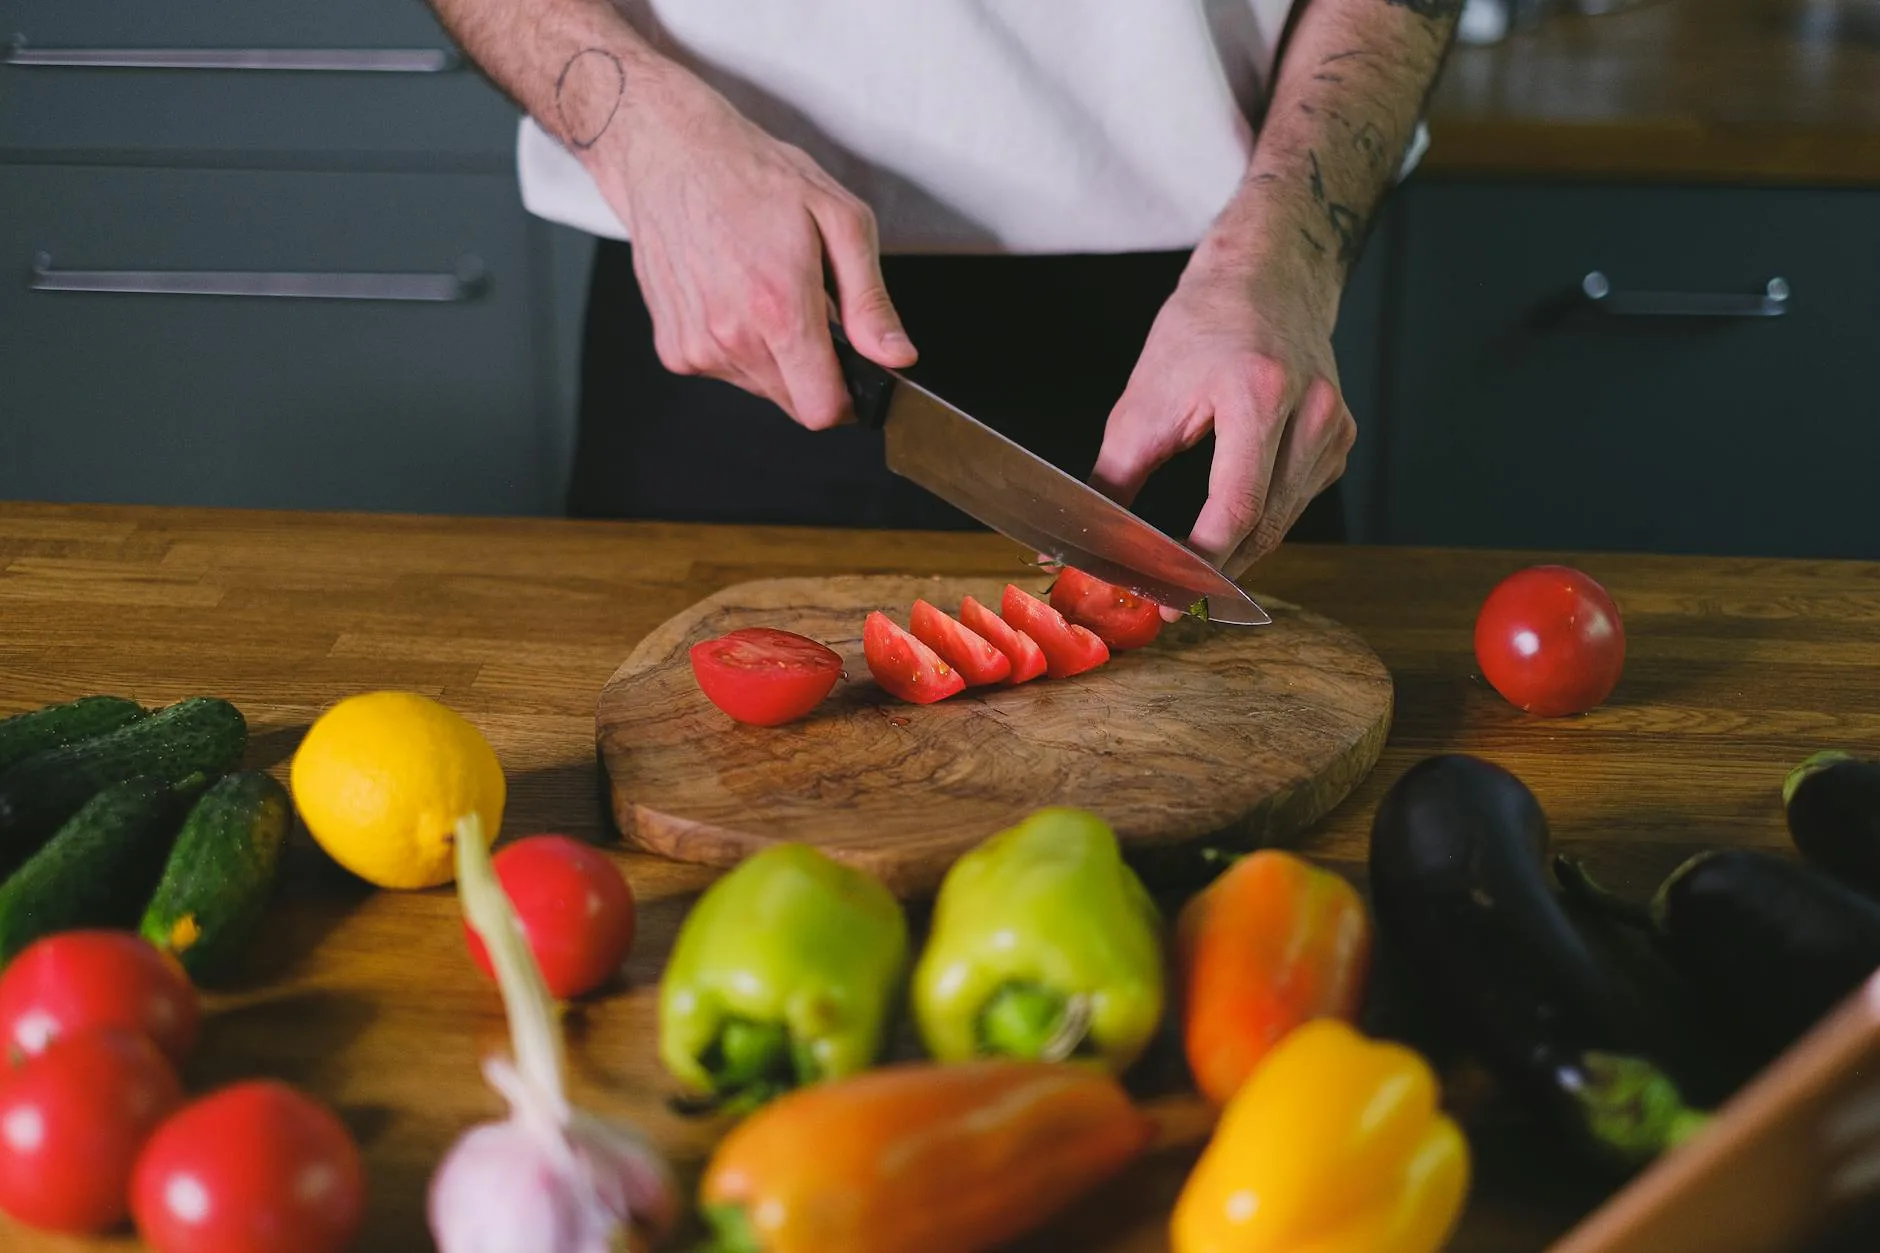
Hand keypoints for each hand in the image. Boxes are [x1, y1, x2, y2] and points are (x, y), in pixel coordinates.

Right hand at [590, 70, 915, 428]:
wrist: (671, 155)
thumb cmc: (754, 176)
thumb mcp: (839, 221)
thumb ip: (870, 301)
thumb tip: (896, 357)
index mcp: (779, 309)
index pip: (823, 409)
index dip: (848, 398)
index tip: (852, 371)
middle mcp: (732, 337)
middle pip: (795, 403)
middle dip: (813, 370)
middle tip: (808, 310)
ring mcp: (697, 346)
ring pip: (760, 388)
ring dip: (775, 357)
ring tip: (764, 292)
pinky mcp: (673, 348)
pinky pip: (724, 371)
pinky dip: (738, 346)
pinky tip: (732, 296)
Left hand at [1091, 224, 1354, 591]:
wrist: (1265, 276)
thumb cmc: (1201, 328)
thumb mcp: (1143, 400)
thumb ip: (1115, 478)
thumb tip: (1083, 542)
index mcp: (1258, 393)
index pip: (1236, 507)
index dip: (1201, 564)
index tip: (1167, 599)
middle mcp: (1310, 411)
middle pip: (1264, 525)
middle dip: (1214, 572)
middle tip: (1170, 603)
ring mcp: (1334, 428)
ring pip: (1282, 522)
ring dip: (1235, 553)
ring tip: (1187, 574)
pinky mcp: (1339, 440)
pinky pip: (1295, 502)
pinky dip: (1258, 523)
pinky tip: (1226, 531)